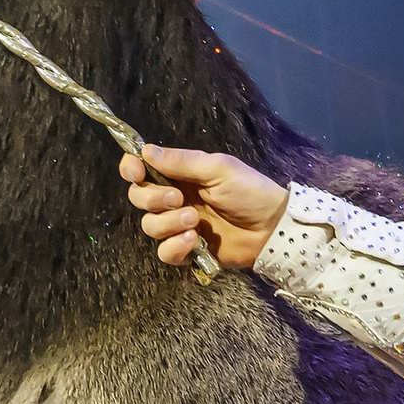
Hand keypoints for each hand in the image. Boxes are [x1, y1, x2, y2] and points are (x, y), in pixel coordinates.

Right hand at [121, 145, 287, 270]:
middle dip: (152, 198)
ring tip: (194, 221)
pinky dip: (174, 247)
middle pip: (139, 198)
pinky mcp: (187, 250)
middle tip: (179, 199)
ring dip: (167, 223)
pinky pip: (164, 252)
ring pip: (149, 226)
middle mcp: (174, 199)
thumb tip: (145, 151)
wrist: (272, 227)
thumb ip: (181, 162)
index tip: (135, 172)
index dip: (131, 169)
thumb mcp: (218, 169)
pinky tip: (192, 240)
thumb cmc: (249, 191)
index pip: (142, 170)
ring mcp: (179, 225)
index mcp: (180, 175)